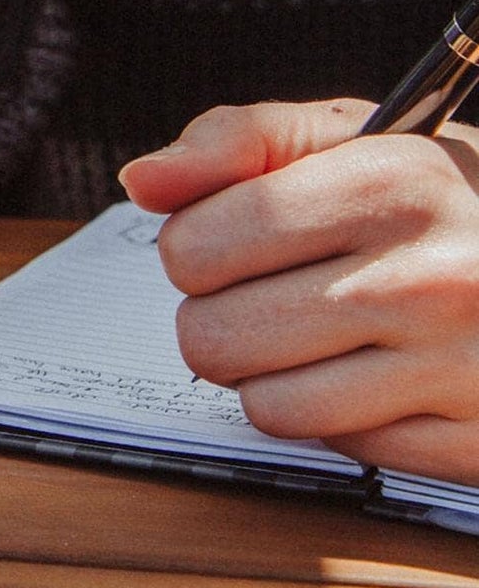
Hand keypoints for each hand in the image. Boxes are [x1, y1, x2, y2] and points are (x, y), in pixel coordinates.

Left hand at [119, 100, 478, 484]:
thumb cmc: (433, 196)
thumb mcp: (348, 137)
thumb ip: (235, 141)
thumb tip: (142, 180)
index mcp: (390, 184)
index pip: (194, 249)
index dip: (198, 246)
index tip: (242, 239)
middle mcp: (432, 277)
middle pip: (213, 337)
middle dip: (226, 315)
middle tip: (283, 290)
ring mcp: (461, 367)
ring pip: (268, 407)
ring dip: (278, 375)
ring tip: (329, 332)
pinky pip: (345, 450)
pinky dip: (350, 417)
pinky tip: (387, 372)